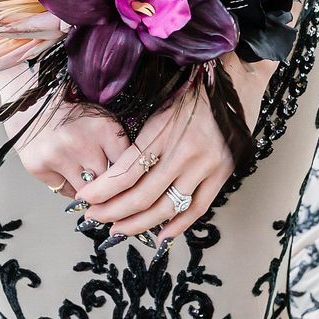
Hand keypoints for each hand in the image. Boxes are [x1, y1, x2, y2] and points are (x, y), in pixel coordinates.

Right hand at [0, 61, 130, 197]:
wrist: (31, 102)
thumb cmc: (70, 111)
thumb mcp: (100, 119)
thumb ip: (115, 144)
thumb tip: (131, 175)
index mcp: (104, 127)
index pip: (126, 165)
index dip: (127, 173)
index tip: (126, 177)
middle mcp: (82, 143)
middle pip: (106, 182)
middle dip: (107, 184)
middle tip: (105, 180)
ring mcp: (59, 157)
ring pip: (85, 192)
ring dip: (88, 189)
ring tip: (86, 177)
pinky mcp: (40, 167)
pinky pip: (64, 191)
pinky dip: (68, 186)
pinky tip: (66, 172)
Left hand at [78, 56, 279, 252]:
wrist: (234, 83)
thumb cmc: (190, 92)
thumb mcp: (159, 106)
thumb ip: (140, 140)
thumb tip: (113, 173)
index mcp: (162, 130)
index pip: (126, 171)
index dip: (102, 190)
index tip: (85, 198)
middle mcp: (184, 151)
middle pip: (142, 195)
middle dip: (113, 211)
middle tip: (94, 218)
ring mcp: (206, 165)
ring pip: (167, 207)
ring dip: (140, 224)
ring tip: (119, 229)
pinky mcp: (223, 173)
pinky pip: (198, 207)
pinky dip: (178, 225)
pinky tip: (160, 234)